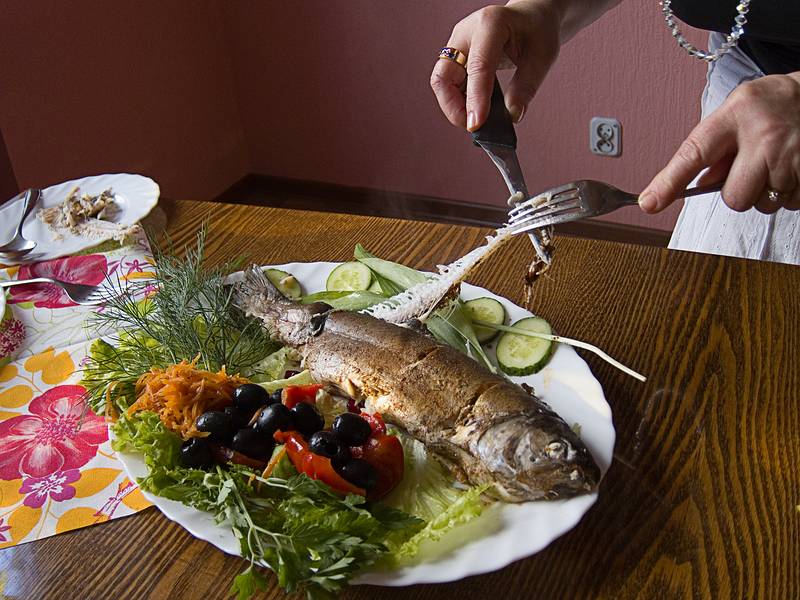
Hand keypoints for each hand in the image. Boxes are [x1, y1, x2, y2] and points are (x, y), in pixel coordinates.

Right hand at [430, 1, 561, 130]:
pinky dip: (460, 101)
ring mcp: (458, 45)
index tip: (476, 124)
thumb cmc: (537, 29)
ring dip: (455, 106)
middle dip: (453, 106)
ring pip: (442, 82)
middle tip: (473, 125)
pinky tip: (476, 110)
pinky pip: (449, 84)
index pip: (478, 66)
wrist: (532, 16)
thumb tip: (512, 115)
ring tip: (477, 119)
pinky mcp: (457, 57)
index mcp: (491, 24)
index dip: (476, 98)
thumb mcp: (542, 56)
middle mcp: (467, 33)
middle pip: (444, 76)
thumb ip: (526, 86)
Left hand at [640, 72, 799, 213]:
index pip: (693, 154)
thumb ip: (712, 147)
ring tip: (777, 161)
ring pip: (762, 204)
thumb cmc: (773, 104)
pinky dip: (788, 193)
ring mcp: (791, 157)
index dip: (669, 183)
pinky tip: (792, 167)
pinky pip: (790, 204)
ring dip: (766, 191)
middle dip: (740, 190)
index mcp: (735, 116)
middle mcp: (763, 136)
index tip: (649, 202)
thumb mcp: (736, 112)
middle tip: (751, 166)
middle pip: (734, 197)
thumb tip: (690, 186)